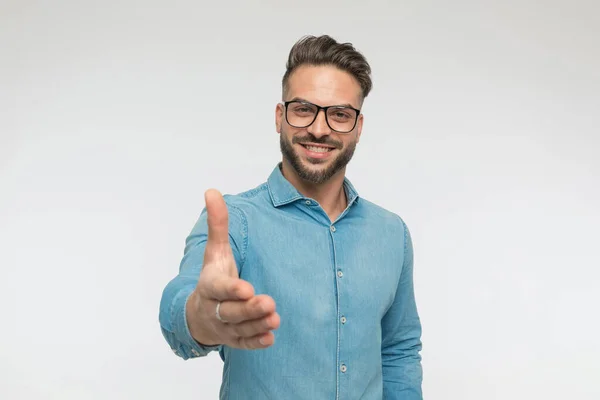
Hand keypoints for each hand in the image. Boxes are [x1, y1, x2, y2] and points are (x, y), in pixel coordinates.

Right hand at [186, 189, 279, 349]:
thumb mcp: (215, 251)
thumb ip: (218, 224)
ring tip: (275, 319)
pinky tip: (270, 338)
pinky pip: (244, 343)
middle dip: (249, 309)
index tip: (246, 287)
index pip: (219, 288)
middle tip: (269, 302)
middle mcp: (215, 308)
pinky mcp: (234, 339)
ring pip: (240, 329)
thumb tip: (212, 191)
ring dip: (257, 325)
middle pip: (231, 311)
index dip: (232, 289)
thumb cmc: (213, 276)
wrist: (199, 313)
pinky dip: (255, 342)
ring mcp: (224, 326)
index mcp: (209, 285)